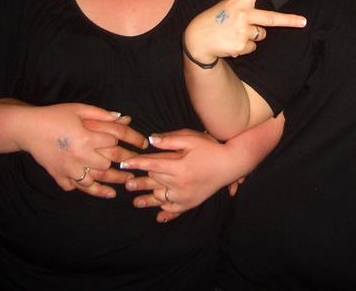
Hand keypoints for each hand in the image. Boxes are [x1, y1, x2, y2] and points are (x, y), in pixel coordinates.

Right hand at [15, 103, 147, 195]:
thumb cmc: (55, 115)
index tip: (143, 143)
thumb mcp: (79, 109)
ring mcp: (69, 169)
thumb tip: (124, 119)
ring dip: (114, 182)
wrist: (27, 129)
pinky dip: (92, 190)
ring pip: (96, 180)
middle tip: (139, 165)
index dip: (133, 140)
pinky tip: (104, 192)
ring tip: (128, 182)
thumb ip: (101, 115)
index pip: (116, 140)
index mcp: (86, 136)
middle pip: (109, 164)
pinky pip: (78, 188)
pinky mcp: (60, 176)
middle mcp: (80, 155)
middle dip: (126, 164)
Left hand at [121, 129, 248, 221]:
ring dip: (147, 200)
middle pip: (154, 182)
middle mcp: (180, 183)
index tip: (124, 163)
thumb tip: (150, 140)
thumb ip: (170, 140)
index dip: (136, 163)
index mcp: (178, 166)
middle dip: (139, 181)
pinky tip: (159, 216)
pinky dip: (166, 213)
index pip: (152, 164)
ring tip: (135, 202)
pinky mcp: (192, 202)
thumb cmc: (211, 147)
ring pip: (161, 198)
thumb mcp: (191, 138)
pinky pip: (176, 209)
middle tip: (126, 183)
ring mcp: (186, 195)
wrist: (231, 163)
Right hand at [182, 0, 305, 64]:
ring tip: (233, 33)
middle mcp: (243, 15)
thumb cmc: (213, 21)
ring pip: (260, 35)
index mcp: (238, 1)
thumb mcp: (226, 8)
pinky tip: (230, 42)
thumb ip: (245, 12)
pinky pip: (252, 48)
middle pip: (272, 18)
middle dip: (290, 20)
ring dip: (251, 36)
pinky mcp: (241, 46)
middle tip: (303, 21)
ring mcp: (243, 31)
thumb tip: (262, 28)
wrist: (196, 40)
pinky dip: (244, 47)